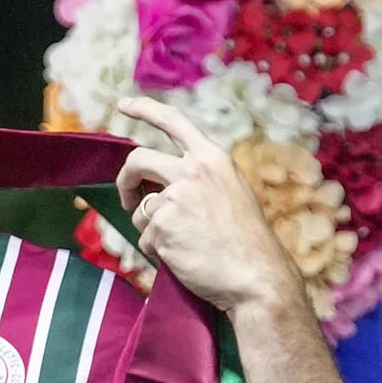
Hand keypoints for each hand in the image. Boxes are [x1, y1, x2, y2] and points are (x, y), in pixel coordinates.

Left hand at [112, 97, 303, 314]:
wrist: (257, 278)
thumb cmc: (247, 242)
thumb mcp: (231, 192)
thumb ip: (200, 179)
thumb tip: (160, 184)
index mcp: (212, 158)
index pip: (172, 120)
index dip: (144, 109)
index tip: (124, 105)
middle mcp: (192, 171)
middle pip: (137, 160)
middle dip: (125, 181)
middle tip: (128, 200)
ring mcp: (175, 198)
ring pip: (140, 210)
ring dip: (151, 229)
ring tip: (182, 244)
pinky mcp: (162, 227)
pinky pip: (145, 239)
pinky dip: (158, 251)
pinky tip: (184, 258)